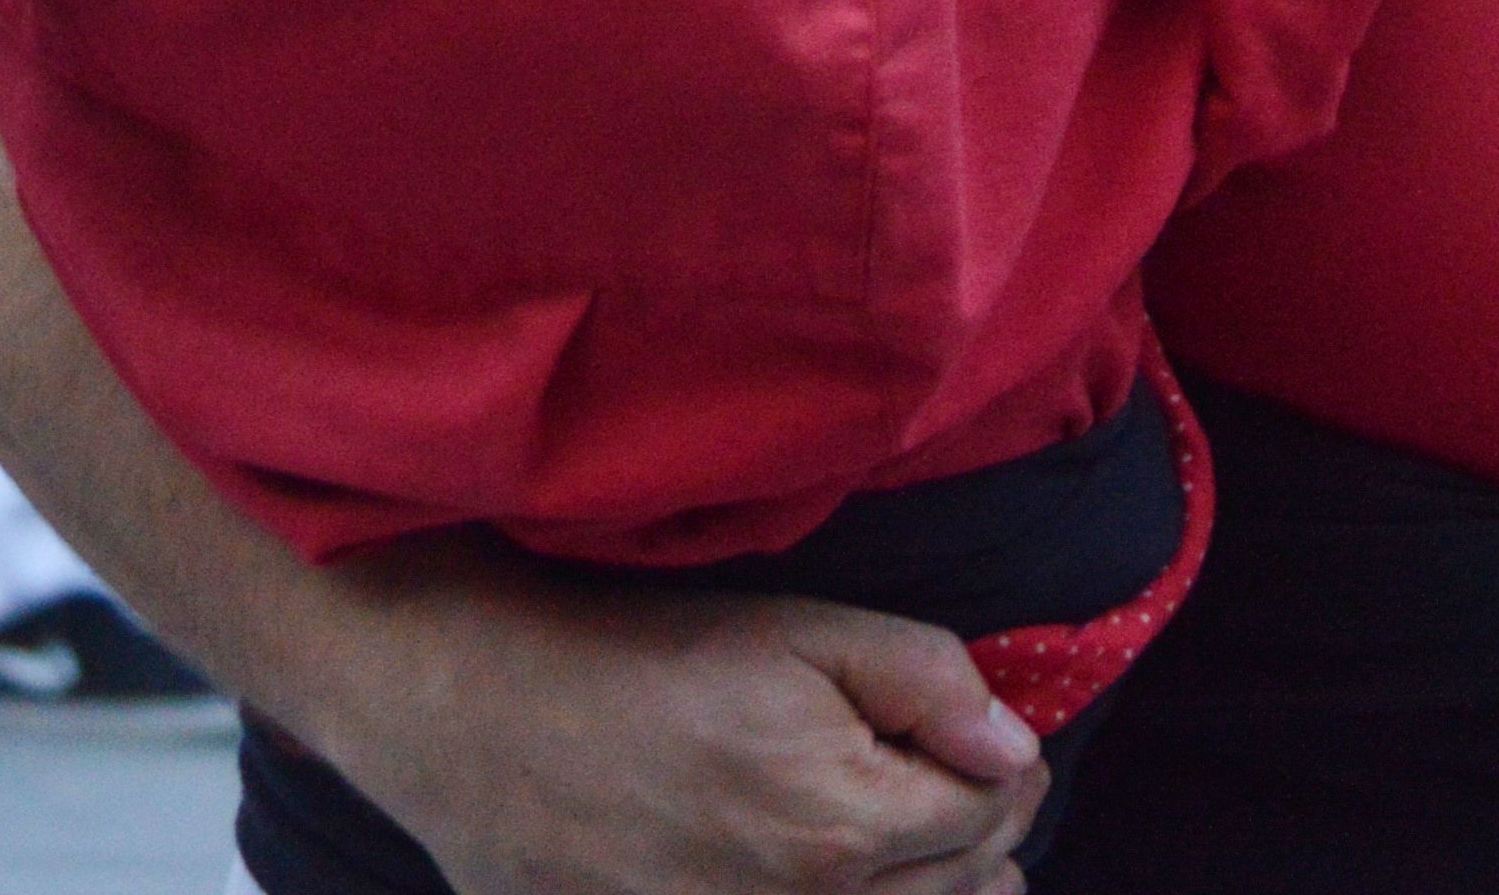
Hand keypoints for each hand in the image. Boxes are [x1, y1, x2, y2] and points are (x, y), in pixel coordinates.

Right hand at [301, 569, 1043, 894]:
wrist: (483, 719)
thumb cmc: (639, 660)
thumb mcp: (798, 631)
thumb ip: (928, 681)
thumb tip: (1015, 745)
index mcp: (840, 827)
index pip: (989, 815)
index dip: (1002, 764)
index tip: (987, 738)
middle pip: (964, 893)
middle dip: (980, 831)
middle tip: (960, 780)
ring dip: (931, 890)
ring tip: (910, 837)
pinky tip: (837, 877)